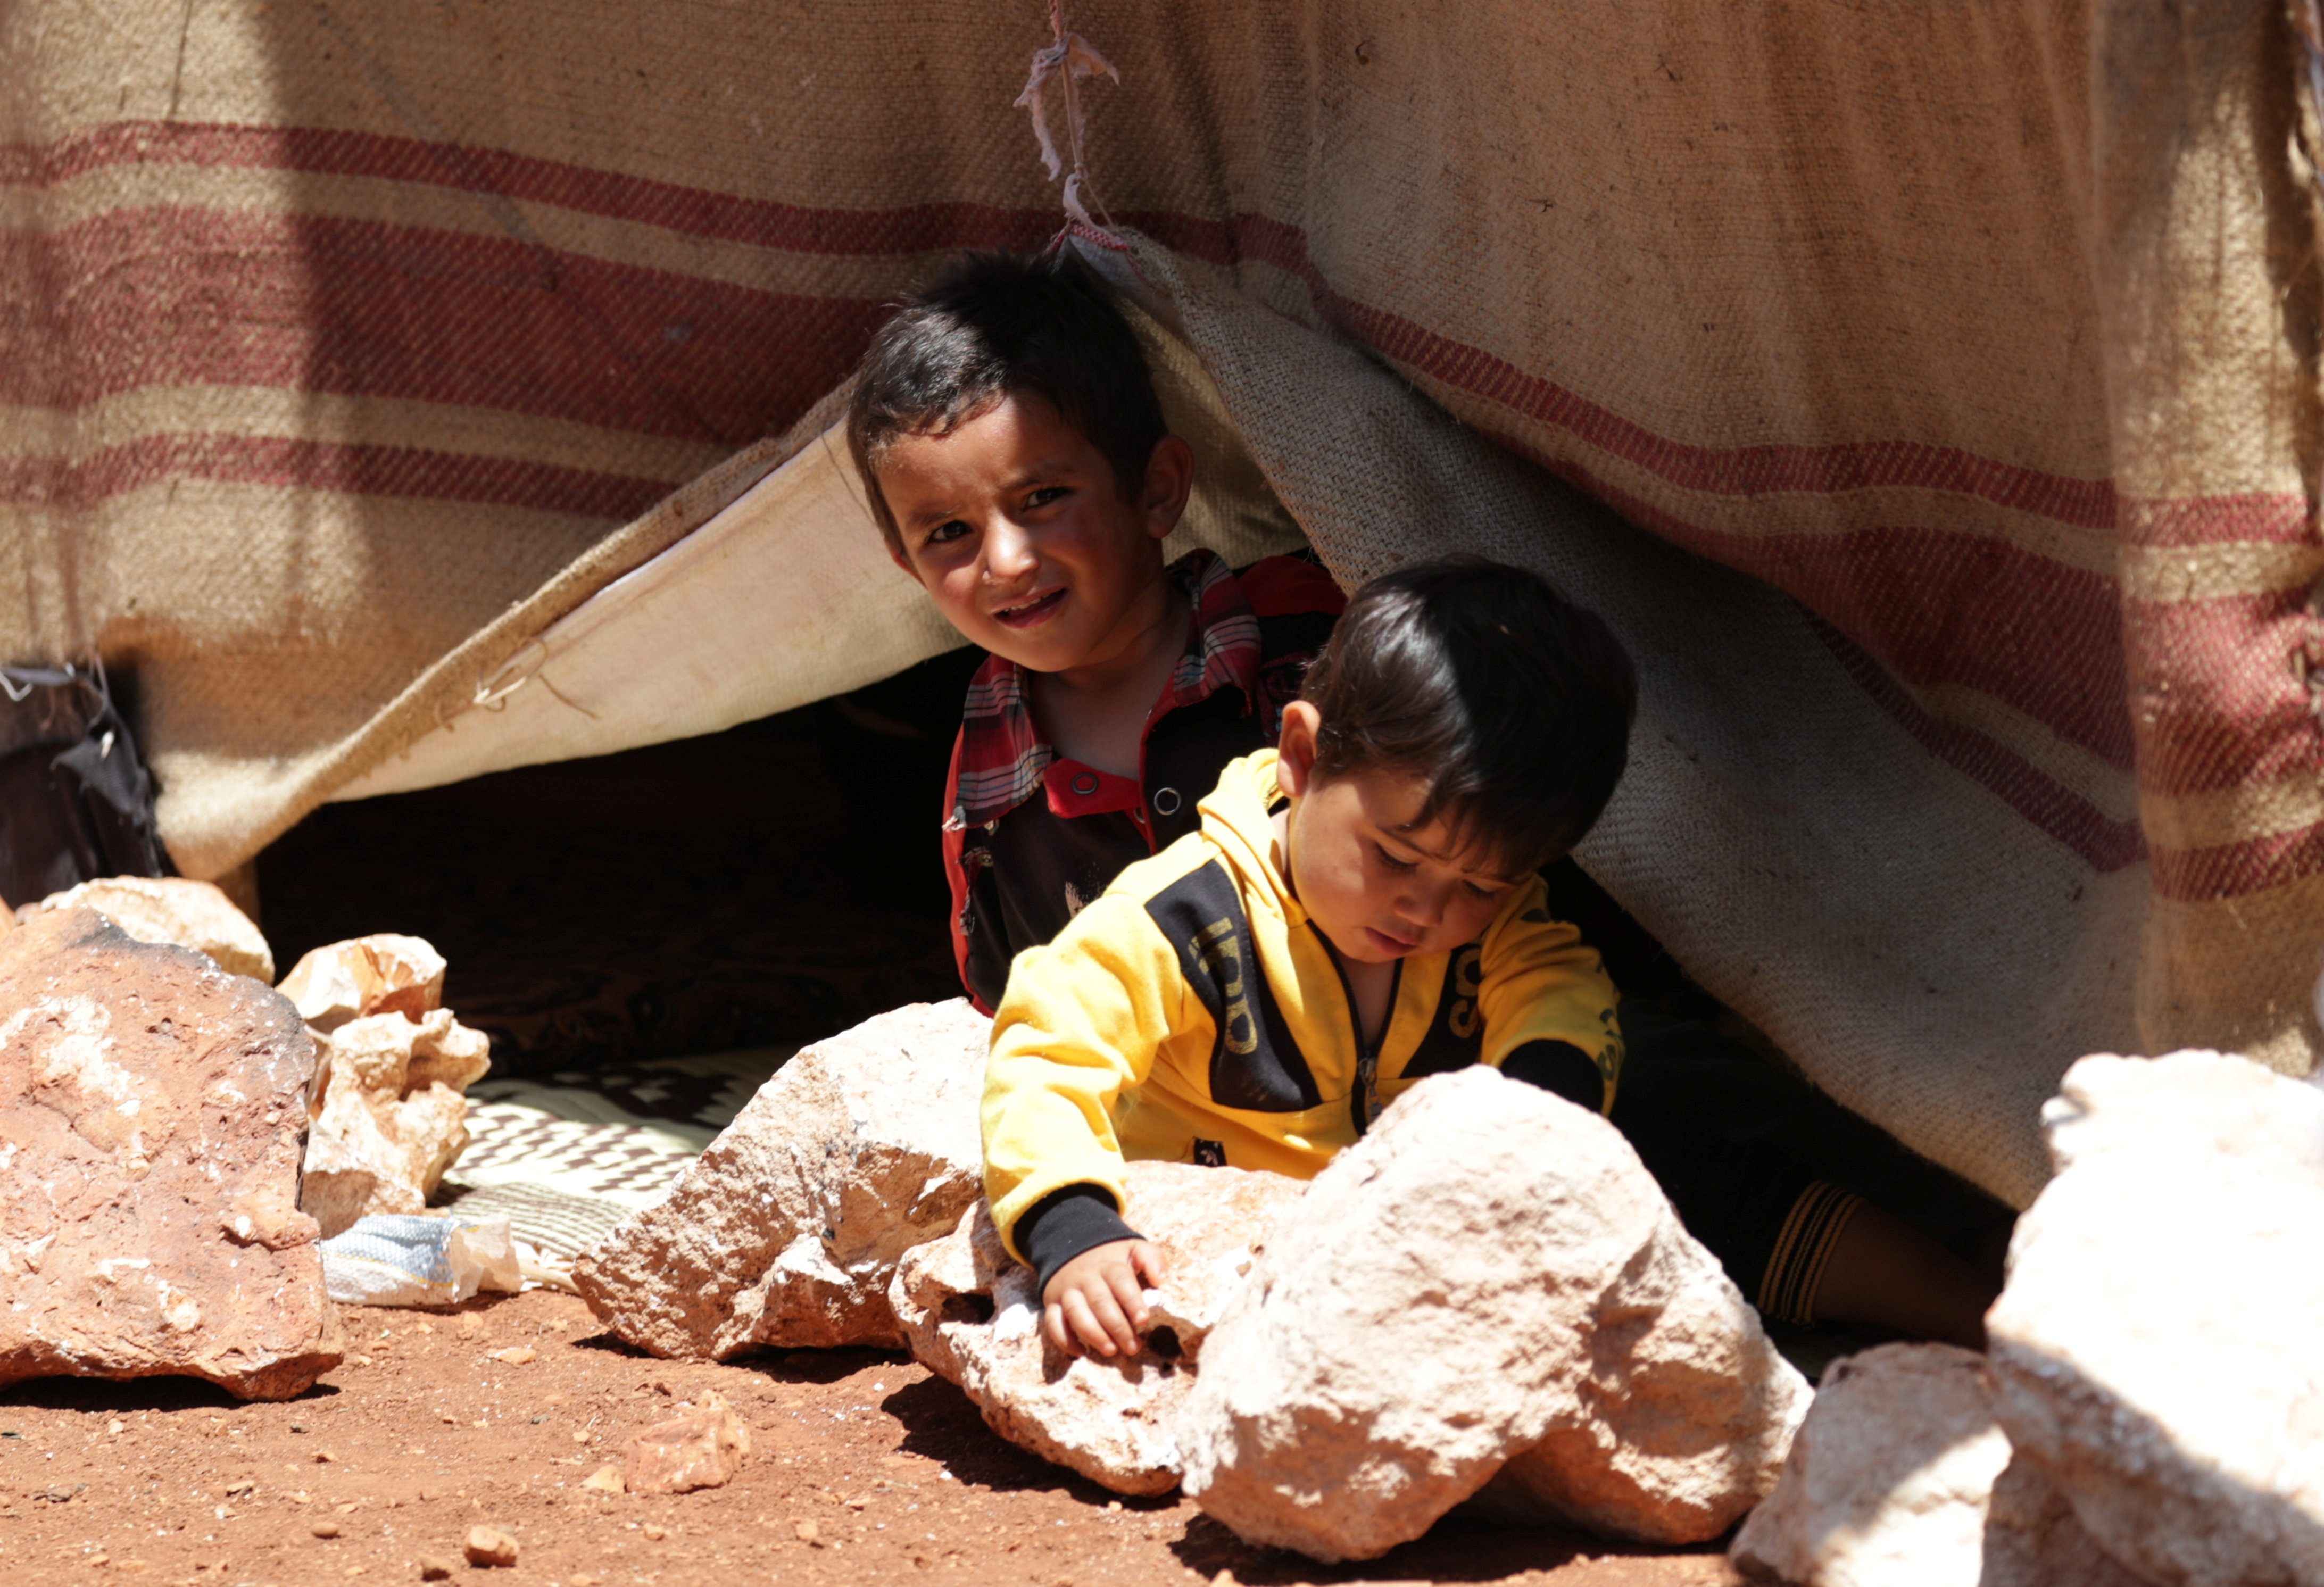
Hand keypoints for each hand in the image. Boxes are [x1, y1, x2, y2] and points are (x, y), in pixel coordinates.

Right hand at [1041, 1238, 1165, 1357]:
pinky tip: (1081, 1352)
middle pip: (1100, 1302)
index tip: (1143, 1320)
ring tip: (1112, 1350)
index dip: (1132, 1301)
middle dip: (1117, 1327)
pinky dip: (1065, 1340)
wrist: (1071, 1246)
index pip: (1120, 1280)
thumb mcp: (1133, 1249)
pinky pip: (1053, 1324)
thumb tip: (1160, 1281)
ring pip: (1077, 1314)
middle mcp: (1085, 1278)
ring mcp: (1067, 1292)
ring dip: (1094, 1335)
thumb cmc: (1111, 1258)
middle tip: (1133, 1347)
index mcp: (1108, 1265)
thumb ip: (1151, 1259)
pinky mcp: (1052, 1303)